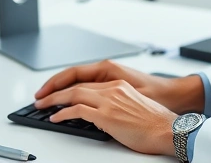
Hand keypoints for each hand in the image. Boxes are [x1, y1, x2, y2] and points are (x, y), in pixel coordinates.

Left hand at [35, 59, 204, 113]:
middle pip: (76, 86)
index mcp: (119, 85)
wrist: (168, 129)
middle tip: (42, 97)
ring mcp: (109, 101)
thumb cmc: (156, 123)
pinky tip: (55, 117)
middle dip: (56, 91)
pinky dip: (63, 113)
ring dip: (54, 100)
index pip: (87, 82)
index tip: (57, 92)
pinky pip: (77, 110)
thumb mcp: (134, 107)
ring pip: (73, 94)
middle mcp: (112, 89)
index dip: (69, 87)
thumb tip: (104, 115)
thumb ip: (117, 105)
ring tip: (42, 106)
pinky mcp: (106, 115)